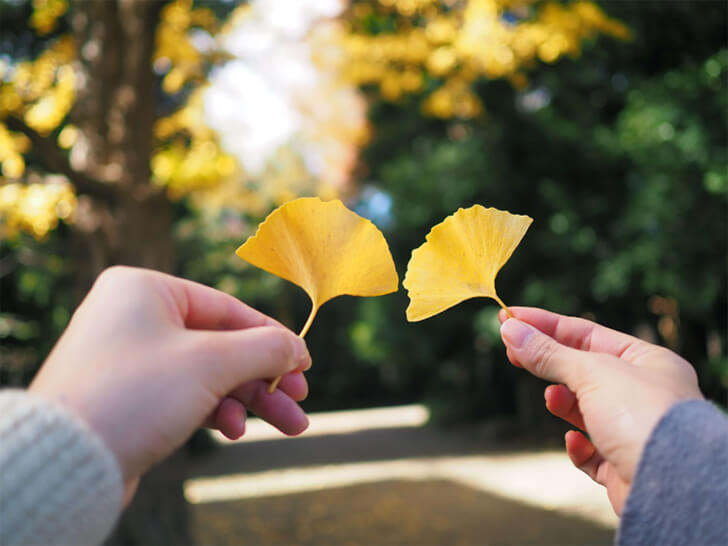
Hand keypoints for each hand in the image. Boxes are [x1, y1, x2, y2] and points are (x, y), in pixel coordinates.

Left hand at [30, 266, 310, 501]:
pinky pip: (184, 394)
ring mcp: (129, 358)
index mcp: (145, 289)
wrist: (67, 463)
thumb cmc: (137, 394)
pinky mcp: (128, 396)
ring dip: (248, 400)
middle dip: (265, 379)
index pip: (227, 307)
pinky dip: (215, 410)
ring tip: (287, 426)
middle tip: (299, 403)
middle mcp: (133, 317)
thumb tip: (297, 348)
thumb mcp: (213, 363)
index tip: (304, 363)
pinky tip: (233, 430)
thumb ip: (264, 349)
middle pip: (220, 345)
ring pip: (207, 374)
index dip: (272, 336)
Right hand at [499, 307, 702, 514]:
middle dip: (548, 362)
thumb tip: (511, 331)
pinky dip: (577, 445)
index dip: (544, 324)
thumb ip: (548, 353)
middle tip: (511, 352)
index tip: (508, 317)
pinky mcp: (624, 465)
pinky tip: (574, 441)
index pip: (585, 333)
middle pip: (583, 369)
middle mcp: (644, 393)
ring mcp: (633, 430)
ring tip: (552, 399)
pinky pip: (592, 452)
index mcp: (647, 361)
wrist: (672, 484)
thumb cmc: (644, 417)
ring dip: (562, 403)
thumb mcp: (591, 372)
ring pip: (584, 410)